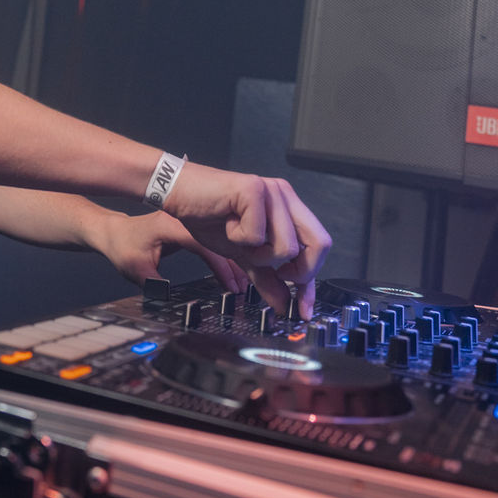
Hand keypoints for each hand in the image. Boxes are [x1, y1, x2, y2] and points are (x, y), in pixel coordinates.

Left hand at [97, 209, 249, 293]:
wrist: (113, 232)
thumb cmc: (122, 247)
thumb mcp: (135, 268)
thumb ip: (154, 284)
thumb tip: (170, 299)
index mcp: (169, 226)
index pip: (203, 244)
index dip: (220, 265)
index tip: (231, 285)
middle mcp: (181, 220)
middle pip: (215, 240)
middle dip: (233, 264)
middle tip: (246, 287)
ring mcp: (185, 222)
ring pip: (216, 240)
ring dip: (231, 260)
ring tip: (244, 283)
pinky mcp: (187, 227)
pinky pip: (209, 241)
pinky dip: (222, 256)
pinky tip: (232, 271)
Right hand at [164, 162, 330, 318]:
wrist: (178, 194)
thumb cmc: (208, 216)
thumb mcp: (243, 255)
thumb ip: (266, 278)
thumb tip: (283, 305)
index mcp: (288, 208)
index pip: (318, 247)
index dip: (311, 281)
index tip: (303, 309)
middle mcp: (285, 196)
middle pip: (319, 244)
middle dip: (297, 271)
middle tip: (273, 272)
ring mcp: (272, 191)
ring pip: (288, 246)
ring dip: (260, 255)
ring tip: (240, 239)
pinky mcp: (253, 189)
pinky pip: (258, 235)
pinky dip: (239, 239)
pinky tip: (228, 225)